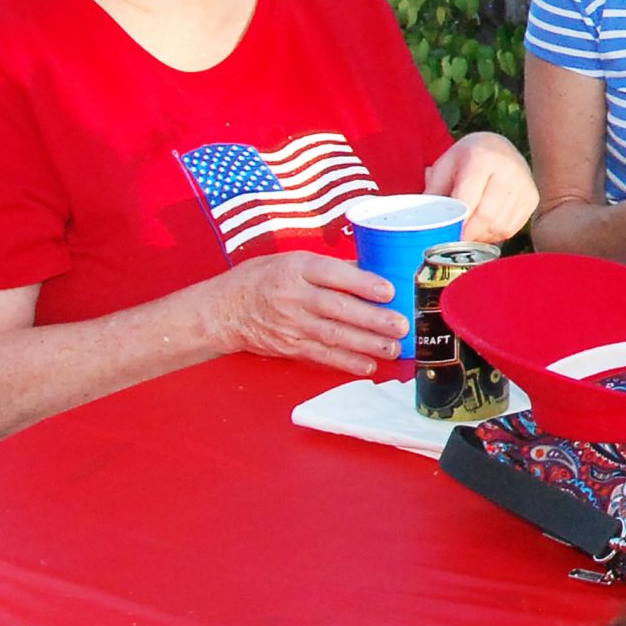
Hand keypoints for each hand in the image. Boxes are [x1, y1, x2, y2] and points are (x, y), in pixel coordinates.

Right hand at [209, 251, 404, 373]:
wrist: (224, 310)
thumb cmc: (263, 279)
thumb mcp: (292, 260)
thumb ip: (330, 266)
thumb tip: (371, 268)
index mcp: (297, 269)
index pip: (333, 274)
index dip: (362, 283)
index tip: (388, 291)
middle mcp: (294, 297)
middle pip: (337, 308)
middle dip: (372, 319)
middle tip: (400, 325)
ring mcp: (291, 324)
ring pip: (333, 335)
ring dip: (366, 344)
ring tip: (392, 348)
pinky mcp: (290, 346)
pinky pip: (321, 356)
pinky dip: (346, 362)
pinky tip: (367, 365)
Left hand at [424, 132, 537, 242]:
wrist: (498, 146)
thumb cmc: (467, 158)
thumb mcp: (446, 165)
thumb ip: (434, 191)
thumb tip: (422, 222)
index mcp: (483, 158)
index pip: (468, 199)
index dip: (455, 222)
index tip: (445, 236)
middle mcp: (509, 169)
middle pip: (486, 216)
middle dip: (468, 234)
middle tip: (455, 241)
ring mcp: (524, 184)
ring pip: (500, 225)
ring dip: (481, 237)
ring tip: (469, 234)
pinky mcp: (532, 198)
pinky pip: (511, 228)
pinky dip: (495, 235)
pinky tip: (484, 229)